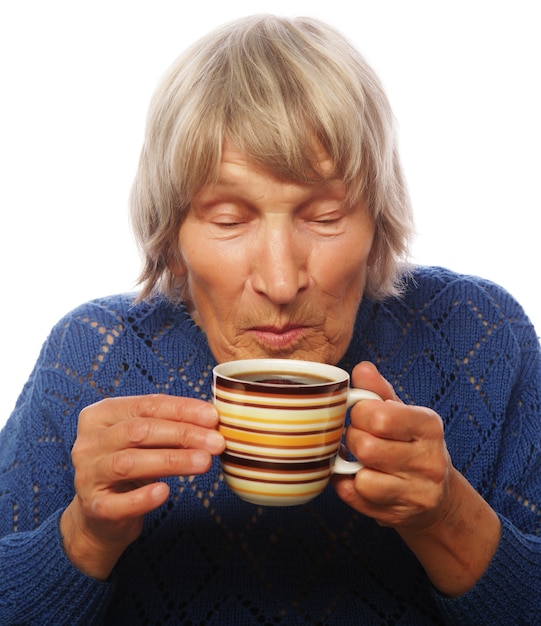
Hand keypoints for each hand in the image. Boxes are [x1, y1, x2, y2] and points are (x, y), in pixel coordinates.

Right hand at [60, 394, 224, 579]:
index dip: (182, 409)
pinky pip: (117, 503)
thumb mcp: (146, 440)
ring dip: (171, 461)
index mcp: (101, 415)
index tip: (213, 417)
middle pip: (138, 431)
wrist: (101, 515)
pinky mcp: (93, 508)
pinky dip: (142, 498)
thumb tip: (212, 420)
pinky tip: (164, 492)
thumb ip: (171, 426)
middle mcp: (89, 442)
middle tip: (216, 442)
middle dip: (182, 434)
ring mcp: (88, 475)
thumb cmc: (131, 467)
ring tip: (204, 462)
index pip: (146, 405)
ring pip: (129, 462)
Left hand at [333, 362, 500, 595]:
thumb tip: (361, 369)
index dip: (360, 413)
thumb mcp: (401, 412)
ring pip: (363, 479)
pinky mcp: (399, 516)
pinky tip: (358, 478)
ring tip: (360, 460)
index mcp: (429, 427)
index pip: (380, 416)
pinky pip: (355, 498)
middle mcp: (430, 461)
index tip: (362, 415)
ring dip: (351, 467)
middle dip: (354, 439)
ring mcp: (417, 493)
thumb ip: (378, 390)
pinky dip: (347, 486)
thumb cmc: (410, 444)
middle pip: (367, 448)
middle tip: (359, 439)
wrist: (436, 496)